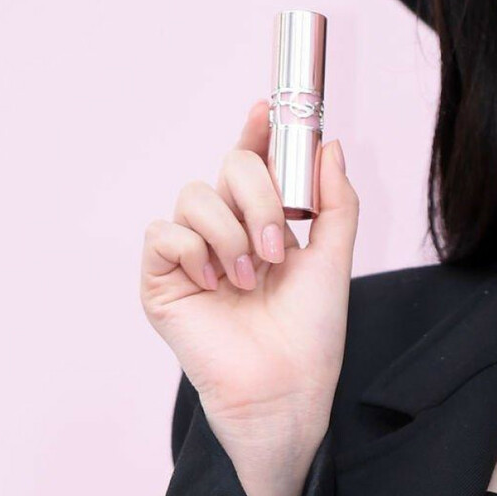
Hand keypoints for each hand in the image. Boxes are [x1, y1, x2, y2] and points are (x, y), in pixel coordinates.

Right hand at [138, 99, 359, 446]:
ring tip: (250, 278)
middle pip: (227, 167)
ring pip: (194, 196)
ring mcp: (190, 255)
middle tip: (277, 248)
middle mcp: (224, 232)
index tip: (269, 110)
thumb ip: (335, 201)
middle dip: (257, 197)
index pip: (252, 163)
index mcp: (262, 223)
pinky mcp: (161, 281)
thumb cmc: (309, 334)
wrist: (285, 386)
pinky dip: (194, 251)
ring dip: (230, 234)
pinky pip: (163, 234)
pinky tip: (216, 285)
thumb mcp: (333, 258)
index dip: (257, 133)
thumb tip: (329, 145)